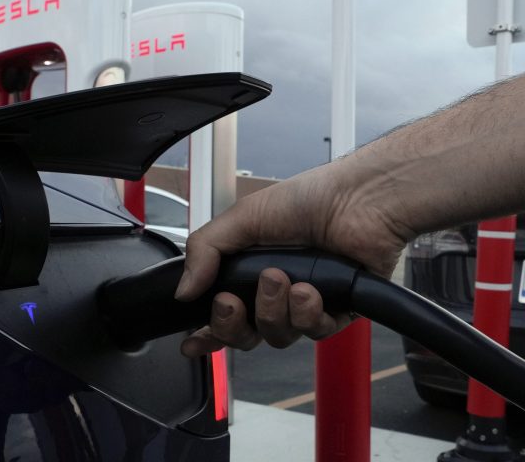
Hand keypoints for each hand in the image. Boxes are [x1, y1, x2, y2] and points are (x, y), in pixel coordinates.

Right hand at [175, 160, 407, 356]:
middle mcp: (275, 292)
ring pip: (277, 335)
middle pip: (245, 335)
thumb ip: (205, 252)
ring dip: (273, 310)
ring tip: (282, 279)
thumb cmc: (306, 200)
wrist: (358, 199)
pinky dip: (308, 313)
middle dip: (232, 324)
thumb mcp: (241, 218)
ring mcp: (305, 304)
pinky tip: (309, 290)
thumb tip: (183, 290)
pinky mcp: (337, 312)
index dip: (207, 332)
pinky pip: (314, 333)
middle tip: (231, 302)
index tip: (191, 343)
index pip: (221, 312)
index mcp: (248, 271)